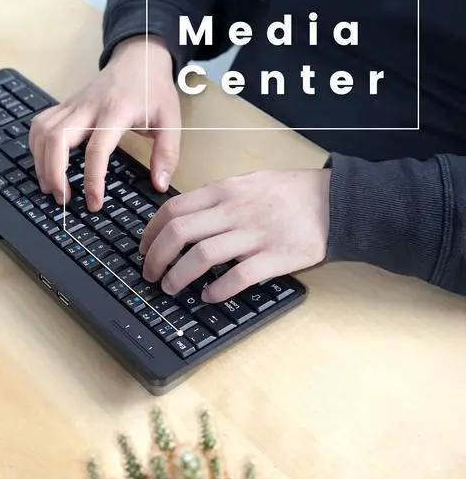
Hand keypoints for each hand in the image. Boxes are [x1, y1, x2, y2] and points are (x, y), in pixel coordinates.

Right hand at [29, 35, 180, 209]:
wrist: (139, 57)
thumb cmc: (154, 89)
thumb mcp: (171, 120)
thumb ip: (167, 154)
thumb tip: (160, 185)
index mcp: (116, 111)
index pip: (97, 149)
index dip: (93, 180)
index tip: (95, 203)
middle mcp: (89, 106)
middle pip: (57, 138)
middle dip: (54, 173)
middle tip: (63, 199)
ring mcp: (73, 104)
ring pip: (43, 131)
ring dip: (40, 162)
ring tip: (50, 187)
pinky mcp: (65, 104)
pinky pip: (41, 124)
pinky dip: (36, 145)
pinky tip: (44, 163)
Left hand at [139, 169, 330, 302]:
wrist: (335, 202)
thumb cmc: (289, 192)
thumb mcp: (248, 181)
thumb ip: (217, 197)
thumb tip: (186, 214)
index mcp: (224, 191)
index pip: (173, 209)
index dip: (151, 232)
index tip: (143, 248)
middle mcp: (234, 211)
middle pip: (179, 234)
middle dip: (156, 258)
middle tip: (150, 274)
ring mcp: (254, 235)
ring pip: (201, 257)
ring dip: (178, 277)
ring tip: (171, 288)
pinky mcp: (274, 258)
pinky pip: (238, 277)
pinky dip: (217, 290)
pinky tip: (208, 297)